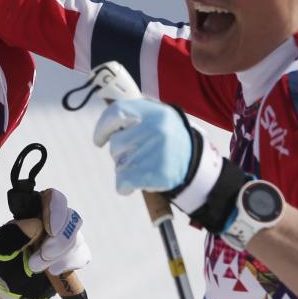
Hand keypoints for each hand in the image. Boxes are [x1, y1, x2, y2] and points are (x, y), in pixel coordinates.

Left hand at [0, 189, 89, 298]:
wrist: (13, 285)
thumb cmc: (8, 261)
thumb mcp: (4, 248)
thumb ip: (15, 235)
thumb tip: (35, 225)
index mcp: (35, 210)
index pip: (53, 197)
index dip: (56, 210)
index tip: (50, 231)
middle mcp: (53, 219)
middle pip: (70, 218)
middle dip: (58, 242)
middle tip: (41, 257)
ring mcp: (66, 236)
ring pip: (76, 238)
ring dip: (59, 256)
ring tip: (36, 267)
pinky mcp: (75, 253)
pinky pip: (82, 255)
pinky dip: (68, 264)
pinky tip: (53, 270)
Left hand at [92, 98, 249, 232]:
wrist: (197, 165)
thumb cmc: (170, 141)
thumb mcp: (158, 118)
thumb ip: (135, 116)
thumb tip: (107, 121)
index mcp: (154, 112)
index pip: (116, 113)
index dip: (103, 128)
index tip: (99, 140)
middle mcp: (155, 129)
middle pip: (116, 144)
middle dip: (119, 153)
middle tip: (135, 155)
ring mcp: (157, 151)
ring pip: (119, 164)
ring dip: (124, 169)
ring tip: (142, 166)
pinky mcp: (157, 174)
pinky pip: (123, 182)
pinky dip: (124, 186)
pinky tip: (133, 185)